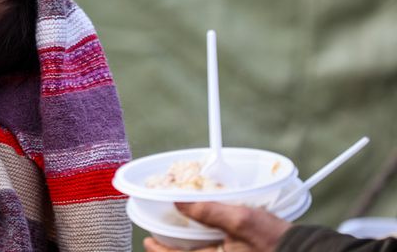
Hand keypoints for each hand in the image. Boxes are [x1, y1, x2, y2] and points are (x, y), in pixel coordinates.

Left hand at [142, 202, 291, 251]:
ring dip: (187, 247)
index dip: (159, 250)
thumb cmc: (275, 239)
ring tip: (178, 235)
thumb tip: (179, 203)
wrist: (303, 251)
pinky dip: (203, 246)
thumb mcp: (241, 220)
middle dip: (172, 248)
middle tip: (159, 237)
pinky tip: (203, 235)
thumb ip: (209, 211)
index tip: (148, 241)